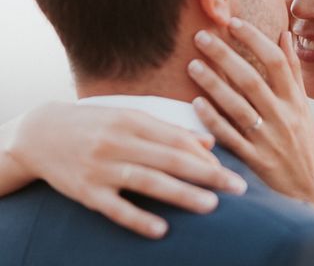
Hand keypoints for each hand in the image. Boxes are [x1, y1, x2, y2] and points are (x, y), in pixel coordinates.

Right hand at [5, 102, 246, 237]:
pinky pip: (115, 208)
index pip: (177, 139)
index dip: (205, 157)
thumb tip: (209, 144)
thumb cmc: (96, 124)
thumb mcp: (130, 118)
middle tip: (238, 187)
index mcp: (133, 121)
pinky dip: (138, 218)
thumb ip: (170, 131)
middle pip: (171, 159)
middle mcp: (119, 142)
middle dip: (208, 174)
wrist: (40, 134)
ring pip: (148, 181)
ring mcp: (101, 168)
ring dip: (181, 194)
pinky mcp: (85, 192)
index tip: (230, 170)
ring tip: (211, 206)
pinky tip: (162, 230)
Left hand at [187, 19, 313, 222]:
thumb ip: (293, 71)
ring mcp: (269, 140)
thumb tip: (284, 34)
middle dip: (226, 56)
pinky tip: (196, 104)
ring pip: (239, 107)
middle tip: (201, 37)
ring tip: (192, 65)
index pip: (276, 62)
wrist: (311, 191)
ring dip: (214, 84)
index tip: (233, 22)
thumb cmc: (303, 144)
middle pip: (252, 80)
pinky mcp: (256, 162)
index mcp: (295, 101)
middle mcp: (284, 117)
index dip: (255, 39)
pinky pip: (231, 138)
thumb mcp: (303, 107)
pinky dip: (214, 120)